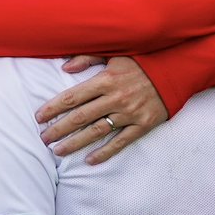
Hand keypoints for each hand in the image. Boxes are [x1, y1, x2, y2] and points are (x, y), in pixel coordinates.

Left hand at [36, 56, 168, 164]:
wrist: (175, 71)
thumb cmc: (142, 61)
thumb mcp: (114, 53)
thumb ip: (88, 58)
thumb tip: (65, 68)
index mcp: (106, 79)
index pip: (73, 97)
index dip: (53, 108)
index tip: (39, 117)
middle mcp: (115, 98)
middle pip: (80, 117)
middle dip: (58, 129)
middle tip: (43, 139)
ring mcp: (129, 113)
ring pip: (96, 132)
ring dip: (75, 143)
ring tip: (58, 151)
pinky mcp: (143, 125)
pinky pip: (120, 142)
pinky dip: (104, 152)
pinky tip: (89, 160)